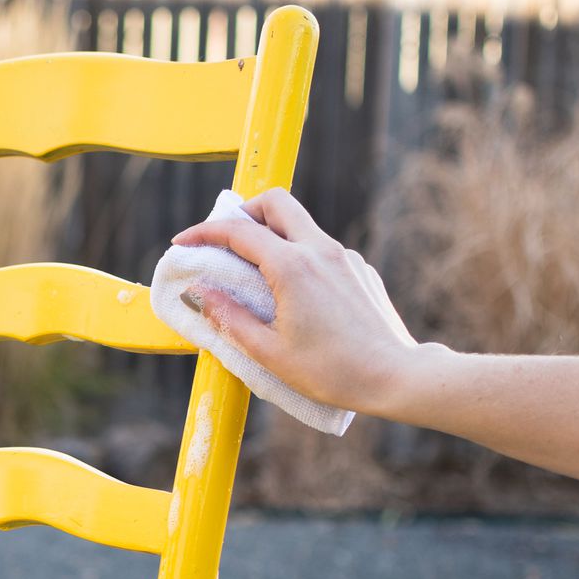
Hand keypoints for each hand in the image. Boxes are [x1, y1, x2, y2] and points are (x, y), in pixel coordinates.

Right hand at [172, 188, 423, 414]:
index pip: (238, 231)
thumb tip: (199, 290)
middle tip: (225, 241)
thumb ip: (228, 316)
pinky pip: (319, 248)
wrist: (395, 376)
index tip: (183, 242)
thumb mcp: (267, 352)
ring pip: (299, 223)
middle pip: (275, 202)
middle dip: (243, 212)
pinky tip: (293, 294)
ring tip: (254, 271)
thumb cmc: (331, 371)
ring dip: (270, 234)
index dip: (203, 232)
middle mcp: (319, 250)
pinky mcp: (359, 269)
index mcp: (292, 267)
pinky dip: (296, 255)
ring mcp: (344, 256)